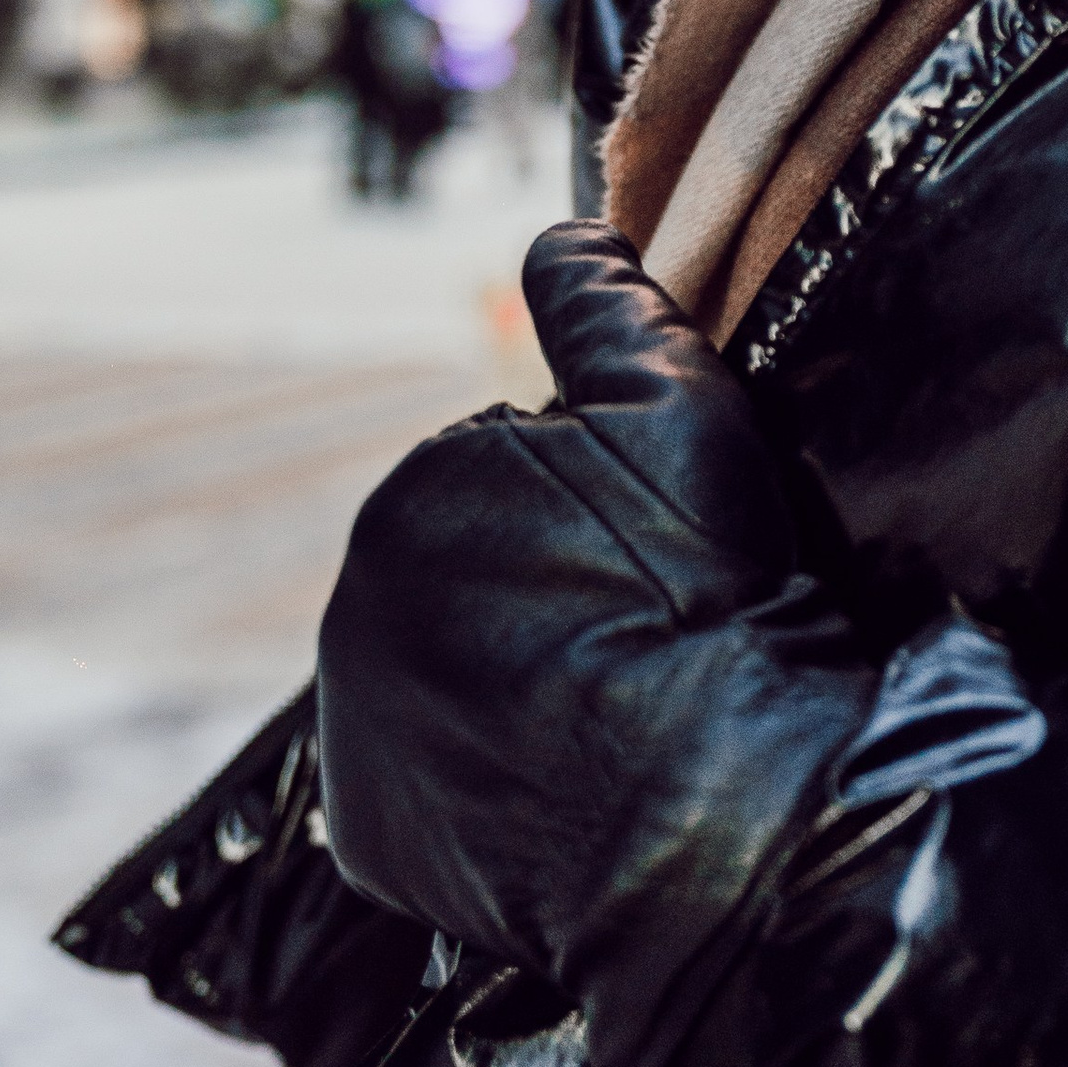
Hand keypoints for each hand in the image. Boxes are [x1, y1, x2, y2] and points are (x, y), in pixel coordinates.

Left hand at [316, 222, 874, 1066]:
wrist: (715, 813)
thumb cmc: (705, 597)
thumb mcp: (677, 409)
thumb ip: (602, 306)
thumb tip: (560, 232)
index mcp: (416, 494)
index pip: (502, 479)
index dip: (592, 512)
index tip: (653, 558)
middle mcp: (352, 608)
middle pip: (465, 578)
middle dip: (537, 592)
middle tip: (639, 635)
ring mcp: (355, 730)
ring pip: (445, 677)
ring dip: (508, 683)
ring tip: (610, 714)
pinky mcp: (370, 833)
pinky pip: (426, 786)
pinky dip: (481, 782)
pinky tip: (562, 786)